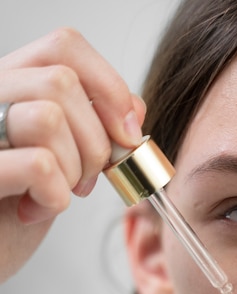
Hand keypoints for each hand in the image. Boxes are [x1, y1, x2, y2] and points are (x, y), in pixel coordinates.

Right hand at [0, 28, 144, 282]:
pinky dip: (54, 198)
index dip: (108, 85)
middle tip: (86, 180)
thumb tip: (133, 109)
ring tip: (56, 195)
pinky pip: (38, 165)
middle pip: (62, 82)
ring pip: (48, 117)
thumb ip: (91, 126)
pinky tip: (35, 211)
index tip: (127, 132)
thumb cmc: (15, 210)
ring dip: (72, 170)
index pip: (64, 46)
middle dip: (94, 143)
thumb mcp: (60, 160)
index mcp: (9, 87)